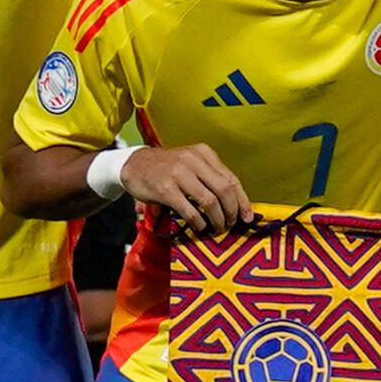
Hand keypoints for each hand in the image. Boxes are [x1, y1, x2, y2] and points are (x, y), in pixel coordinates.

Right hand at [123, 144, 257, 233]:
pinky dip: (199, 222)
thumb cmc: (167, 167)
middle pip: (224, 189)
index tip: (247, 216)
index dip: (242, 200)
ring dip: (217, 219)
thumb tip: (233, 202)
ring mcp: (179, 174)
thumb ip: (210, 176)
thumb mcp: (191, 163)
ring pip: (210, 201)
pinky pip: (190, 210)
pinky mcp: (166, 189)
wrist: (133, 164)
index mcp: (204, 153)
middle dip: (232, 211)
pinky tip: (200, 227)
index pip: (231, 178)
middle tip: (231, 224)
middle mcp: (194, 160)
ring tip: (217, 228)